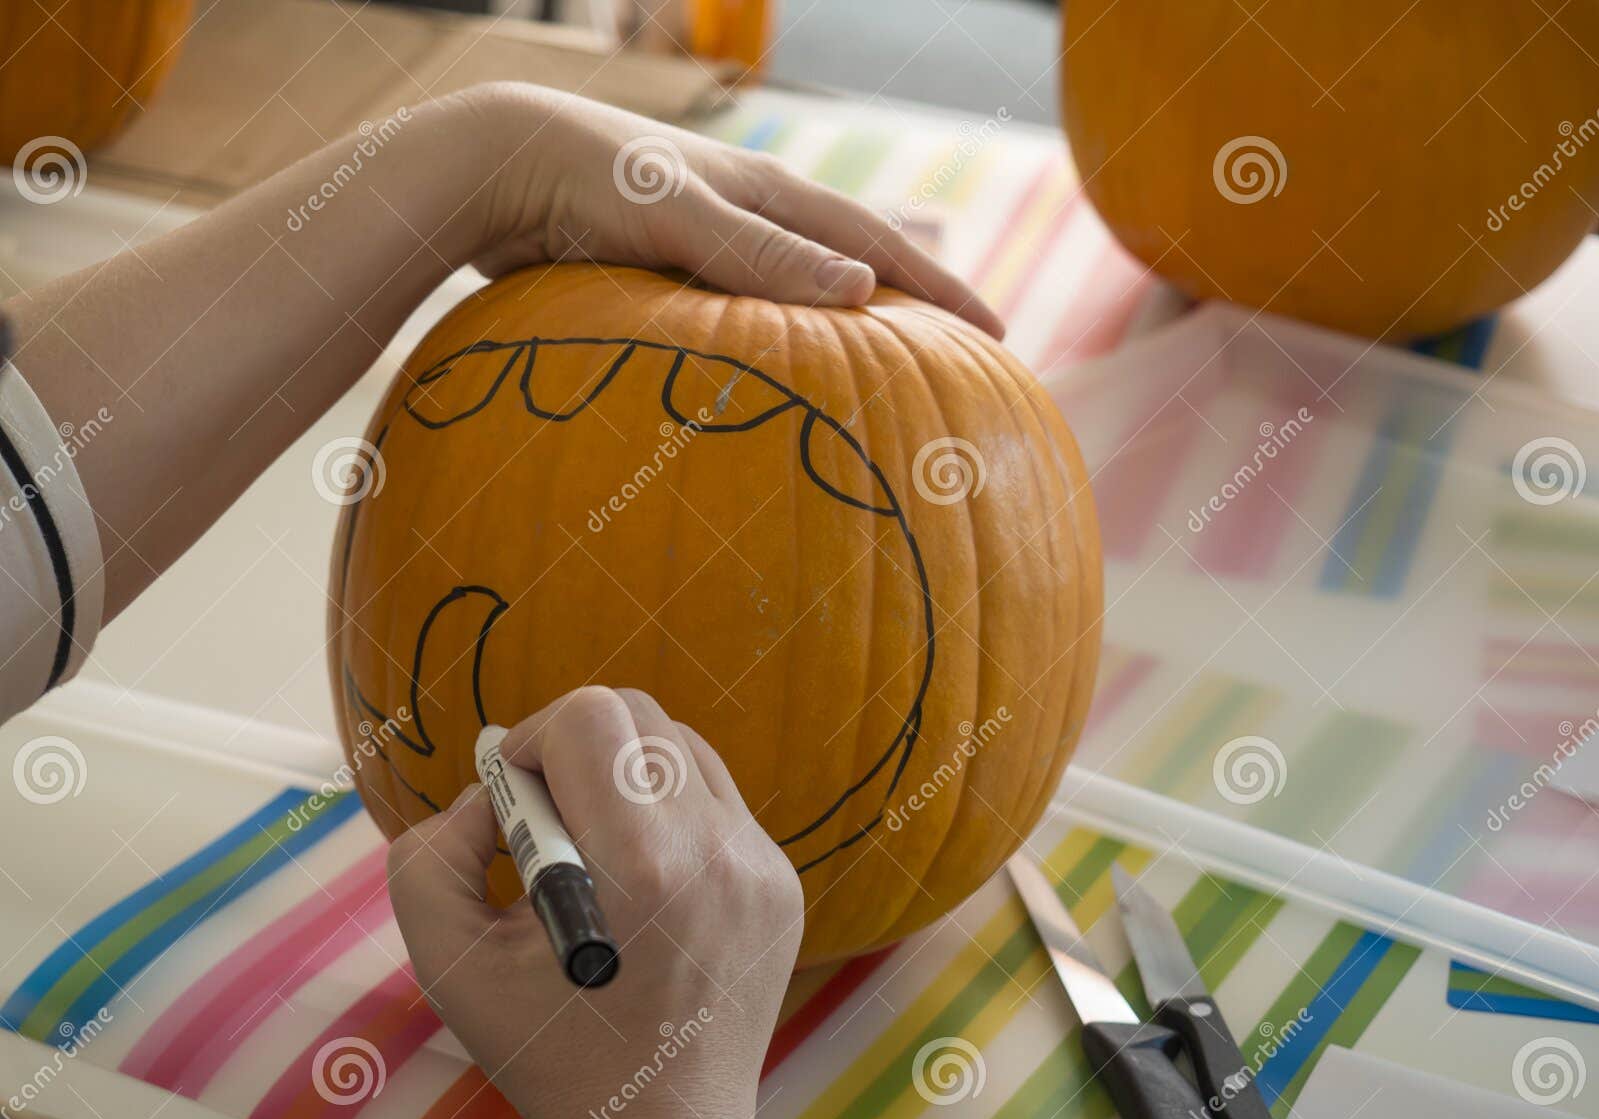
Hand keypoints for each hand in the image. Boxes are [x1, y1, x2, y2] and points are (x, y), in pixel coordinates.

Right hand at [385, 686, 802, 1118]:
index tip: (512, 802)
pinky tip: (642, 885)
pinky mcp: (782, 883)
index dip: (532, 741)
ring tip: (595, 853)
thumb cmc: (549, 1053)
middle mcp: (718, 851)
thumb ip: (431, 850)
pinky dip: (668, 817)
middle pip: (639, 714)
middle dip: (574, 749)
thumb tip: (489, 790)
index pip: (591, 717)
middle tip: (544, 821)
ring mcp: (761, 866)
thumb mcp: (446, 959)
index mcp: (643, 866)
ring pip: (683, 748)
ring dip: (624, 776)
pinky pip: (717, 802)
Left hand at [459, 82, 1003, 335]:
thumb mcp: (682, 219)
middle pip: (858, 263)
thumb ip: (763, 259)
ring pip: (807, 289)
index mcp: (772, 194)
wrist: (501, 167)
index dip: (943, 296)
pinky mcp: (679, 264)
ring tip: (894, 372)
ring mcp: (719, 236)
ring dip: (855, 325)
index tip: (1000, 340)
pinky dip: (790, 338)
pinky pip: (756, 309)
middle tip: (968, 358)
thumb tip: (864, 296)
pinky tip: (789, 375)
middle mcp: (755, 210)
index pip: (880, 249)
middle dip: (916, 308)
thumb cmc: (588, 187)